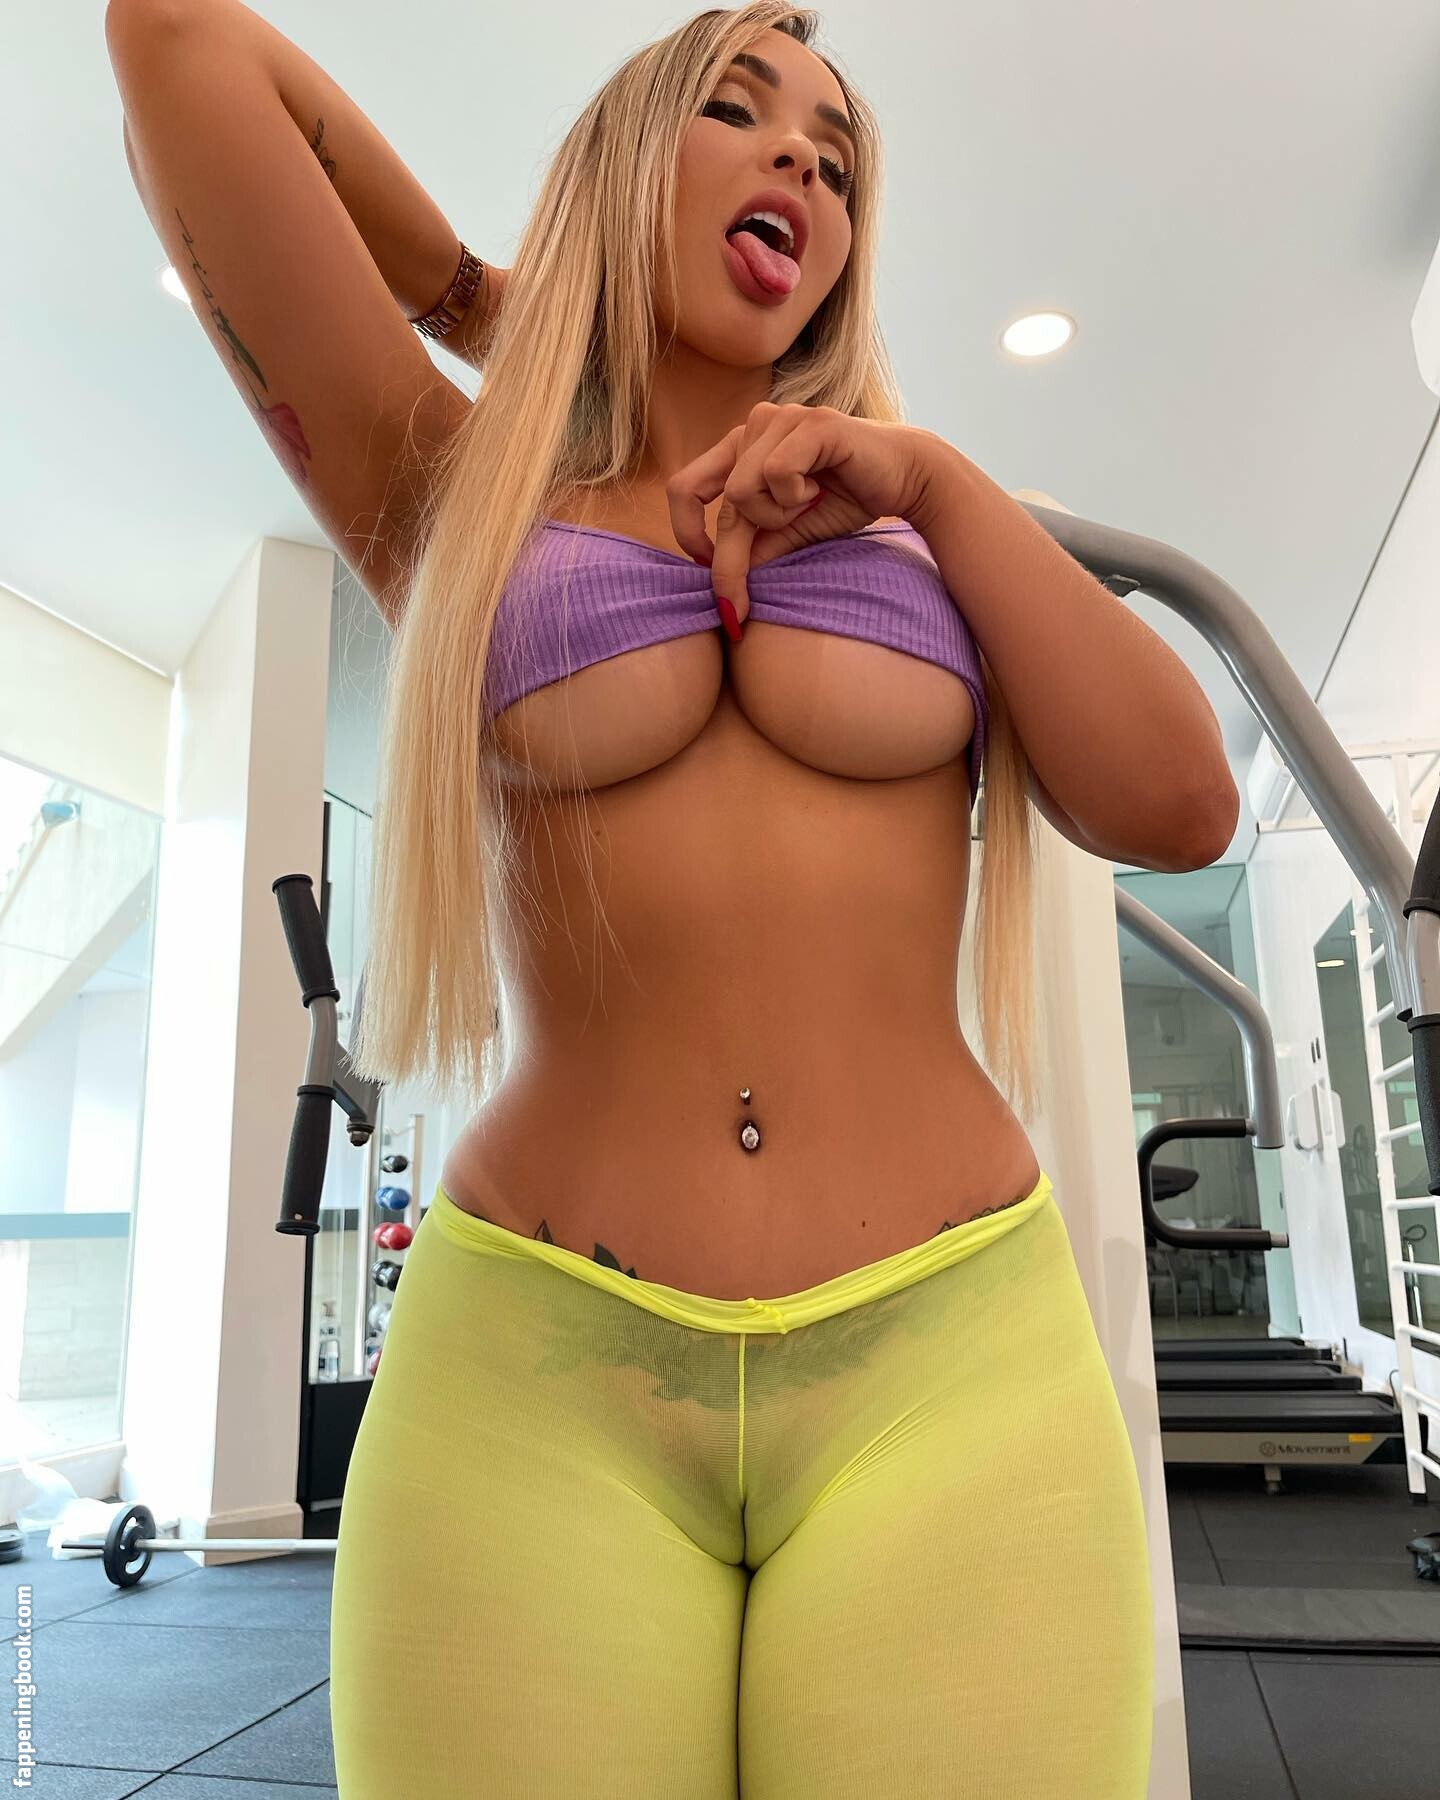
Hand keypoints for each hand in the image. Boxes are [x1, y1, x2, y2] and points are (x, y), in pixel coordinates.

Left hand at [664, 402, 941, 621]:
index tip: (704, 564)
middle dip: (733, 557)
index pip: (686, 488)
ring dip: (776, 517)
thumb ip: (754, 547)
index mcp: (741, 446)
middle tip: (746, 594)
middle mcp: (755, 425)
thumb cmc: (847, 499)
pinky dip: (795, 497)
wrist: (907, 477)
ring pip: (741, 492)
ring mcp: (781, 418)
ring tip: (807, 506)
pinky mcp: (810, 424)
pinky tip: (820, 489)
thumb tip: (720, 584)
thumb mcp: (789, 531)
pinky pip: (775, 475)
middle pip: (720, 503)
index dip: (685, 531)